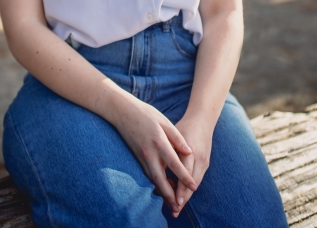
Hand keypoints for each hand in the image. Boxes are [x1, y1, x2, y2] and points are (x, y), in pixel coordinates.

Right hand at [111, 95, 196, 213]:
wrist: (122, 111)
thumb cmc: (146, 114)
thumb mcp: (164, 121)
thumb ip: (177, 137)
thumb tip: (189, 152)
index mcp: (158, 141)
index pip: (174, 163)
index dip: (184, 177)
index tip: (194, 186)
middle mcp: (149, 152)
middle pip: (160, 179)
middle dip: (170, 195)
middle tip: (179, 206)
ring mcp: (141, 156)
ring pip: (153, 179)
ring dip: (162, 192)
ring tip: (173, 202)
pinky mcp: (137, 157)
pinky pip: (148, 174)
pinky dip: (156, 182)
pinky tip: (164, 186)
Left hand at [171, 115, 212, 218]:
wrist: (203, 119)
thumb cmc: (184, 126)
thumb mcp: (174, 135)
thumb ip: (168, 150)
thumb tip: (159, 167)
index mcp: (190, 150)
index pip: (185, 173)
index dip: (179, 188)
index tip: (174, 200)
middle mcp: (199, 158)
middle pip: (192, 182)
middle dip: (184, 197)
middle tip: (175, 209)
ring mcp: (204, 161)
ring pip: (196, 183)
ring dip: (187, 195)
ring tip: (177, 207)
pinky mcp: (206, 163)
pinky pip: (198, 178)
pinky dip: (190, 188)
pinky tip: (183, 195)